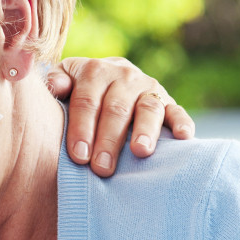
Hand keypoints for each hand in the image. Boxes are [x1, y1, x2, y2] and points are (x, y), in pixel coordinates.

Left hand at [48, 58, 193, 176]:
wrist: (106, 79)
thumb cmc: (77, 90)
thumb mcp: (63, 80)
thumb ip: (57, 82)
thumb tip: (56, 86)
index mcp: (95, 71)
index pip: (87, 101)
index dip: (82, 128)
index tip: (79, 156)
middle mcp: (124, 76)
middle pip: (116, 109)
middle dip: (108, 140)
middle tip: (102, 168)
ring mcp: (148, 88)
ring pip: (149, 108)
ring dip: (145, 131)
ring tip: (140, 152)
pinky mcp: (168, 102)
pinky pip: (178, 111)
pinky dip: (183, 123)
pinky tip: (184, 138)